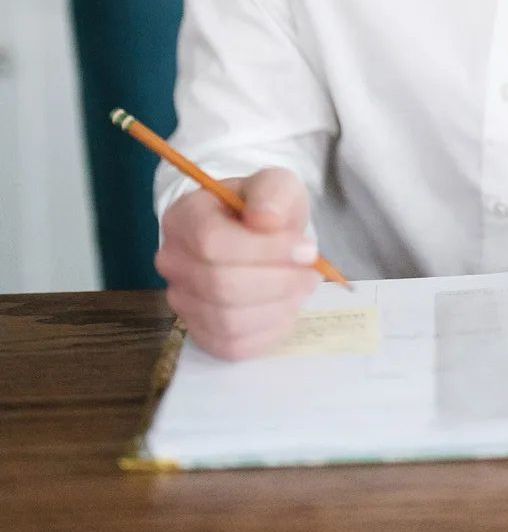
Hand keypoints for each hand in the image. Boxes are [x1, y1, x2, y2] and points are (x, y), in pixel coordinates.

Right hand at [155, 167, 319, 360]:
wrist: (261, 235)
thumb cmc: (265, 208)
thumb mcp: (276, 185)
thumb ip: (272, 192)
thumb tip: (265, 220)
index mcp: (184, 217)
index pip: (212, 243)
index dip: (263, 251)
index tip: (307, 248)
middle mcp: (172, 261)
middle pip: (220, 285)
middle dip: (277, 280)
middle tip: (310, 269)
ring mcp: (181, 300)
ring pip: (227, 321)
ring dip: (277, 306)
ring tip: (301, 284)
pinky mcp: (200, 332)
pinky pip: (232, 346)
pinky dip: (268, 330)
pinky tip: (285, 305)